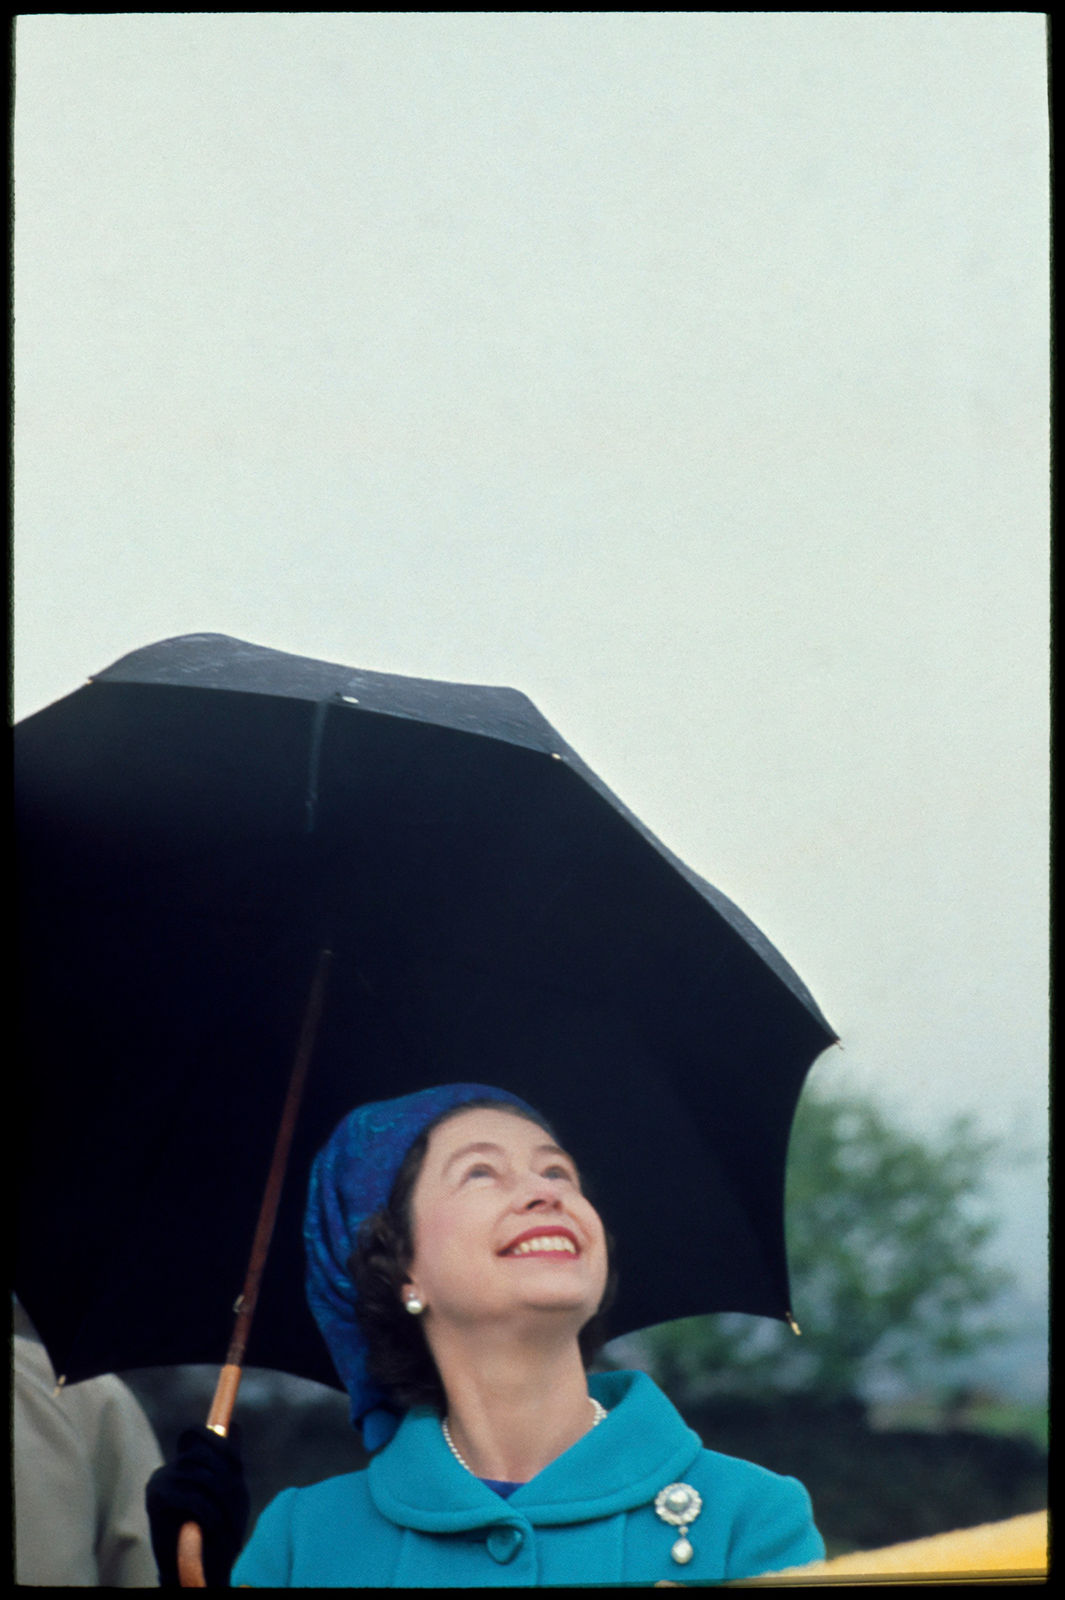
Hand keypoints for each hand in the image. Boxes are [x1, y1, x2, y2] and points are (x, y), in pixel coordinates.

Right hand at [145, 1425, 248, 1586]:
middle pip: (203, 1453)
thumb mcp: (231, 1492)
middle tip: (238, 1504)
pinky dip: (207, 1510)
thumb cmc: (219, 1531)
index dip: (219, 1443)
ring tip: (225, 1523)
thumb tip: (236, 1427)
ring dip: (220, 1499)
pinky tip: (212, 1524)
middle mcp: (170, 1468)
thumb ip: (230, 1461)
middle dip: (226, 1477)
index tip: (235, 1467)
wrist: (200, 1569)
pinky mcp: (156, 1499)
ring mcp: (160, 1481)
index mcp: (185, 1463)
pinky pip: (190, 1495)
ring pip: (200, 1474)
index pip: (197, 1433)